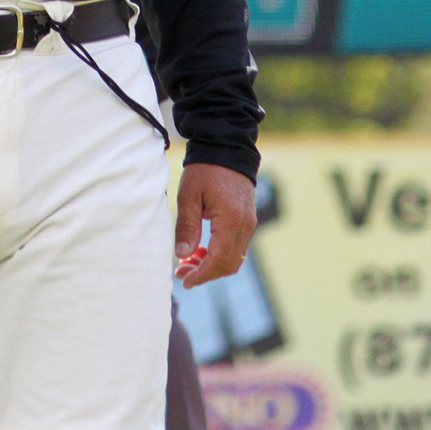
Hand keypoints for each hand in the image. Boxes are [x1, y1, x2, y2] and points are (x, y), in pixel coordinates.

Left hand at [173, 163, 256, 288]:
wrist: (226, 147)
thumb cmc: (205, 170)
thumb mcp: (189, 196)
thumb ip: (186, 227)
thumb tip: (182, 255)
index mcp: (231, 220)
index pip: (219, 260)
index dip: (201, 275)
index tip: (184, 281)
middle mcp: (245, 225)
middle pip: (229, 264)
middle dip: (205, 273)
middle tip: (181, 271)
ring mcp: (249, 223)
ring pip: (234, 257)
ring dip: (212, 264)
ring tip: (187, 261)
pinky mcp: (247, 220)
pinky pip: (236, 246)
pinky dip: (219, 253)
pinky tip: (201, 249)